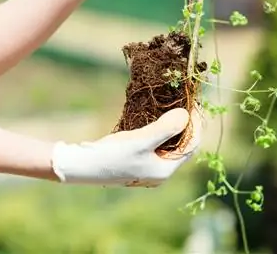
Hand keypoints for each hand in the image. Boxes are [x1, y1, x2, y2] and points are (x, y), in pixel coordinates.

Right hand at [51, 108, 201, 186]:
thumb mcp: (142, 140)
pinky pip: (155, 144)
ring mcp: (146, 167)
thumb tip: (186, 115)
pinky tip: (153, 117)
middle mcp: (158, 172)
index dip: (195, 125)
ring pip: (167, 144)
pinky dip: (158, 130)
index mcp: (165, 170)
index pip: (191, 146)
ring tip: (171, 106)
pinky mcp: (135, 161)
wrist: (81, 166)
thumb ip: (166, 128)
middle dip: (184, 124)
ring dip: (171, 126)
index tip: (193, 104)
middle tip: (183, 103)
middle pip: (181, 145)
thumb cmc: (112, 155)